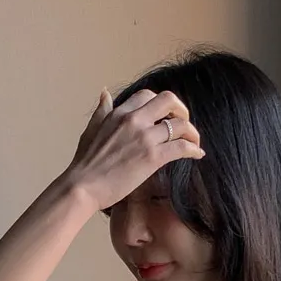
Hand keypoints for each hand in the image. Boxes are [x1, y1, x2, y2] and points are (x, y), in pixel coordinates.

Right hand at [66, 85, 204, 213]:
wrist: (83, 187)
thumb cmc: (85, 163)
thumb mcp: (92, 129)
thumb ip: (102, 110)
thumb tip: (105, 93)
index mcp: (120, 113)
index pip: (148, 95)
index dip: (161, 104)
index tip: (165, 115)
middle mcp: (134, 120)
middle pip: (169, 100)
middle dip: (181, 110)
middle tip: (183, 123)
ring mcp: (144, 138)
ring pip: (181, 124)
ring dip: (192, 132)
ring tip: (193, 142)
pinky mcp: (153, 157)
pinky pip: (182, 146)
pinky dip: (193, 149)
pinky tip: (197, 155)